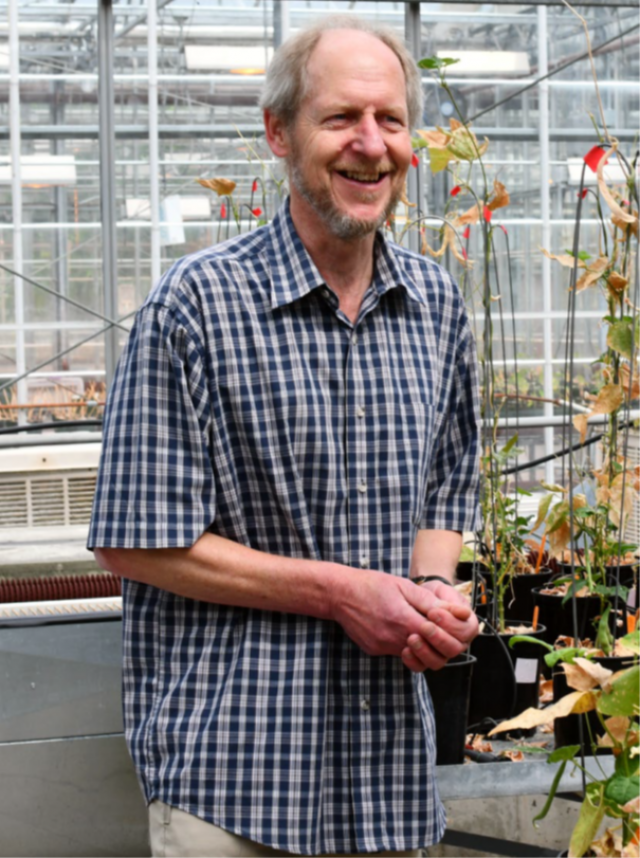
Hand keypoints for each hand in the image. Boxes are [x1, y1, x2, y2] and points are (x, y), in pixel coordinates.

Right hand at [329, 568, 475, 671]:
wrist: (339, 593)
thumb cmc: (372, 584)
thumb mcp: (404, 586)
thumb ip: (429, 602)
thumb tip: (454, 613)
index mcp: (404, 620)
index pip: (438, 637)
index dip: (446, 630)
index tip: (443, 619)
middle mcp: (394, 639)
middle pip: (428, 653)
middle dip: (436, 642)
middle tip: (434, 627)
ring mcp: (382, 647)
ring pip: (413, 654)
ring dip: (420, 644)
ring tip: (416, 626)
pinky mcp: (374, 650)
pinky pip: (395, 651)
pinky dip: (402, 642)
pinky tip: (396, 626)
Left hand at [401, 579, 478, 672]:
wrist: (416, 598)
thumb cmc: (432, 594)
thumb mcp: (440, 591)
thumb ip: (448, 602)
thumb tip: (462, 613)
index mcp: (466, 623)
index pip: (467, 630)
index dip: (451, 624)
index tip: (433, 613)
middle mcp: (457, 641)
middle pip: (455, 649)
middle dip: (439, 638)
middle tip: (424, 626)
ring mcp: (442, 652)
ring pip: (439, 661)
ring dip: (425, 652)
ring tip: (412, 638)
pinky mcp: (426, 658)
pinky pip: (422, 667)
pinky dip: (413, 661)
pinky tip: (405, 650)